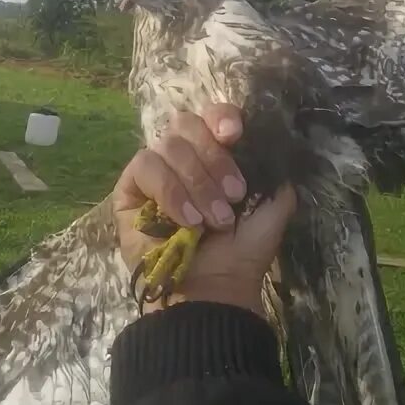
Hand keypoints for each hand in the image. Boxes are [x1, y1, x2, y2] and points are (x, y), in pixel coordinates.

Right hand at [113, 104, 295, 316]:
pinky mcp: (129, 189)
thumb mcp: (272, 207)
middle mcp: (182, 155)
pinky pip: (145, 166)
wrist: (215, 289)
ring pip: (169, 145)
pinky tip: (187, 219)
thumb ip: (274, 171)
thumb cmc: (243, 250)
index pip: (211, 115)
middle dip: (214, 157)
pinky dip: (170, 190)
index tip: (235, 135)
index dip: (221, 117)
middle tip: (234, 195)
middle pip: (187, 123)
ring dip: (197, 182)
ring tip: (213, 220)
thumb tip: (273, 141)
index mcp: (214, 152)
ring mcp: (154, 170)